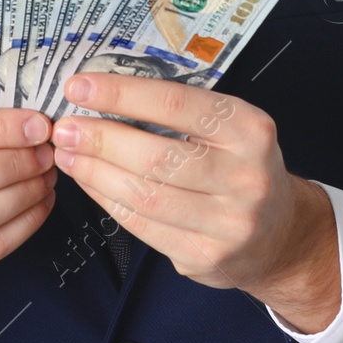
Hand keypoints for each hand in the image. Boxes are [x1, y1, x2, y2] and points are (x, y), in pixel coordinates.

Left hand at [51, 73, 340, 333]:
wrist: (280, 235)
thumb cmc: (241, 167)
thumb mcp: (230, 128)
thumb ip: (180, 113)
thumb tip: (102, 95)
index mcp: (249, 129)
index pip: (176, 103)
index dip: (121, 94)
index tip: (79, 86)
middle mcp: (244, 176)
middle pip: (155, 156)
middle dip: (99, 140)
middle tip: (62, 127)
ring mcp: (227, 222)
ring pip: (144, 195)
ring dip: (94, 173)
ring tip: (66, 154)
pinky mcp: (205, 256)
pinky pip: (142, 226)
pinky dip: (107, 200)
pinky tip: (89, 182)